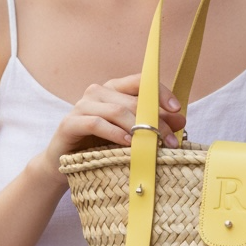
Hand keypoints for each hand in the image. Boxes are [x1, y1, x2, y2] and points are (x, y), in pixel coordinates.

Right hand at [43, 74, 185, 169]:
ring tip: (153, 145)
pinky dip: (115, 133)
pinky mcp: (69, 123)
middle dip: (155, 120)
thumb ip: (152, 125)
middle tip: (170, 140)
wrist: (64, 164)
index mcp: (113, 89)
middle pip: (131, 100)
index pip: (140, 81)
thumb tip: (181, 120)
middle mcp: (97, 92)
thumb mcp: (130, 135)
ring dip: (138, 128)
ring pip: (115, 110)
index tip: (176, 109)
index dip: (160, 92)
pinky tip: (128, 144)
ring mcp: (81, 106)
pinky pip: (96, 123)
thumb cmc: (100, 147)